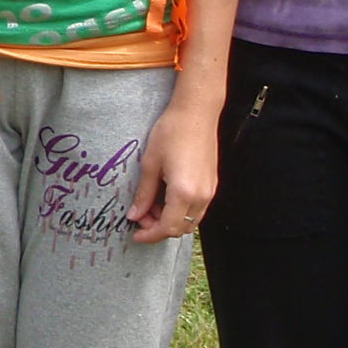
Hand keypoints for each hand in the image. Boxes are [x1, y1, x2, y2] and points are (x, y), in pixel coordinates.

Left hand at [128, 96, 218, 242]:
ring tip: (151, 205)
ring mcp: (210, 191)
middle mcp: (201, 196)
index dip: (150, 235)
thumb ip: (143, 194)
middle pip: (181, 229)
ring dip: (171, 220)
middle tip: (141, 217)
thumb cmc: (171, 132)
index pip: (167, 228)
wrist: (197, 112)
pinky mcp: (212, 183)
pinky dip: (182, 211)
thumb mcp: (150, 163)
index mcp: (183, 193)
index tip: (136, 234)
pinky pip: (198, 208)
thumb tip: (135, 215)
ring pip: (191, 221)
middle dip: (159, 228)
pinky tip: (166, 197)